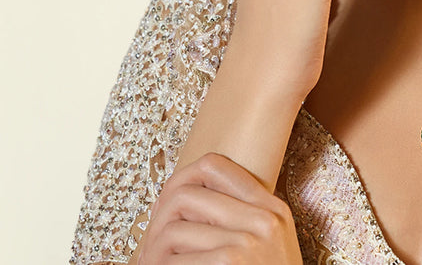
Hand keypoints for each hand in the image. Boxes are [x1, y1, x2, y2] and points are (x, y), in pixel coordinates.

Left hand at [134, 153, 301, 264]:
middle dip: (156, 220)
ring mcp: (249, 240)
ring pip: (172, 229)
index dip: (178, 180)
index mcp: (272, 210)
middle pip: (184, 193)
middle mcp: (265, 219)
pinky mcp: (231, 261)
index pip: (213, 166)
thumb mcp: (266, 247)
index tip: (167, 208)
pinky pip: (174, 258)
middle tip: (149, 247)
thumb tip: (178, 200)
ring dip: (152, 254)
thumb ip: (239, 221)